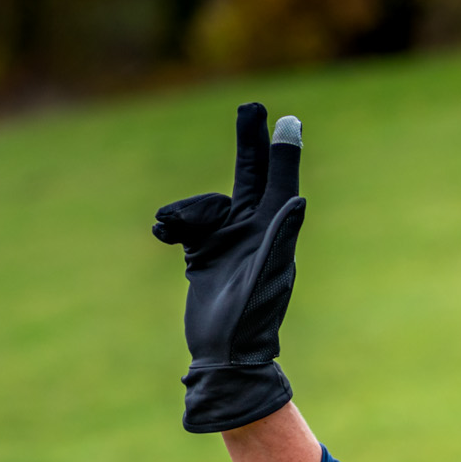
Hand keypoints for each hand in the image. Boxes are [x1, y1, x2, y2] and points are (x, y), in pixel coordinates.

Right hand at [153, 103, 305, 433]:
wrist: (225, 354)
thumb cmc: (251, 319)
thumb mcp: (267, 275)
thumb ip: (279, 236)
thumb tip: (297, 200)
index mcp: (275, 235)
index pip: (279, 183)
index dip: (281, 151)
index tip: (285, 120)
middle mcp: (254, 233)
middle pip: (250, 177)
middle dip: (249, 143)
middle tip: (251, 107)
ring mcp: (228, 241)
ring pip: (204, 204)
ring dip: (184, 213)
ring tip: (169, 232)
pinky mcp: (203, 253)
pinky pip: (184, 224)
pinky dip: (172, 225)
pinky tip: (163, 237)